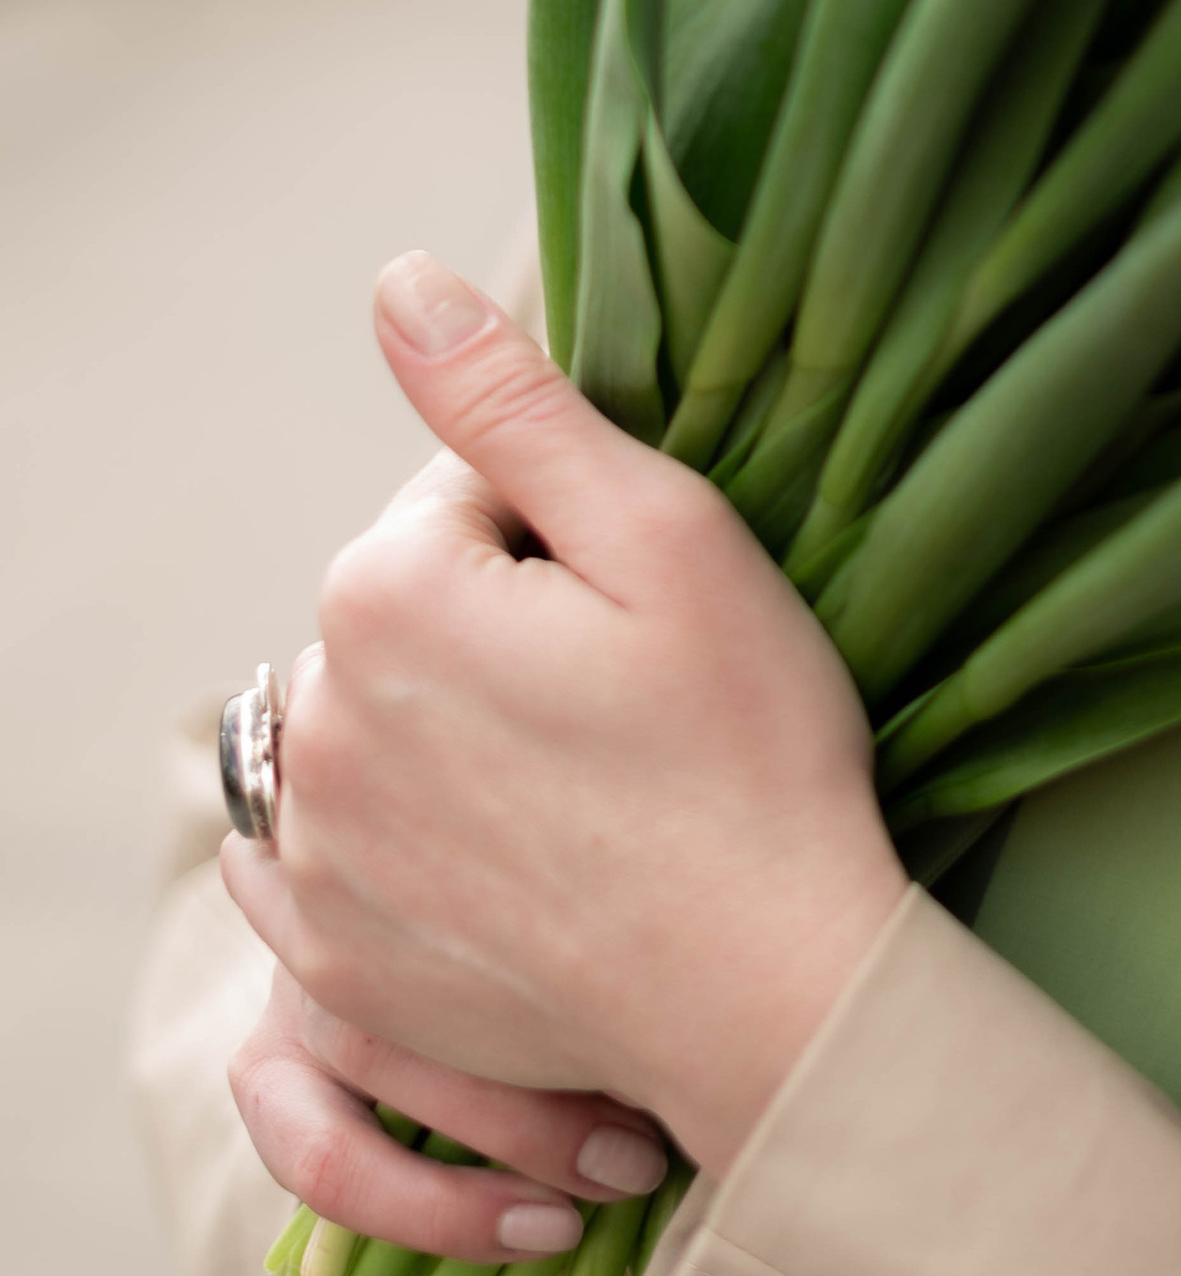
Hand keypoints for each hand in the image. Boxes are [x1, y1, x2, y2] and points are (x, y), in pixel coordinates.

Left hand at [221, 251, 907, 1220]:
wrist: (769, 991)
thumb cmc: (747, 751)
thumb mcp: (665, 536)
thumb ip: (512, 402)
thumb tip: (395, 284)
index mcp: (386, 595)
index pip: (462, 498)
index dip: (571, 538)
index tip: (645, 616)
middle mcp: (315, 722)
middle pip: (404, 612)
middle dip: (494, 628)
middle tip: (626, 706)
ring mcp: (315, 854)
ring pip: (366, 724)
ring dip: (443, 730)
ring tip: (577, 787)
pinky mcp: (334, 959)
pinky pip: (320, 854)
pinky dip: (391, 839)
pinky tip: (497, 856)